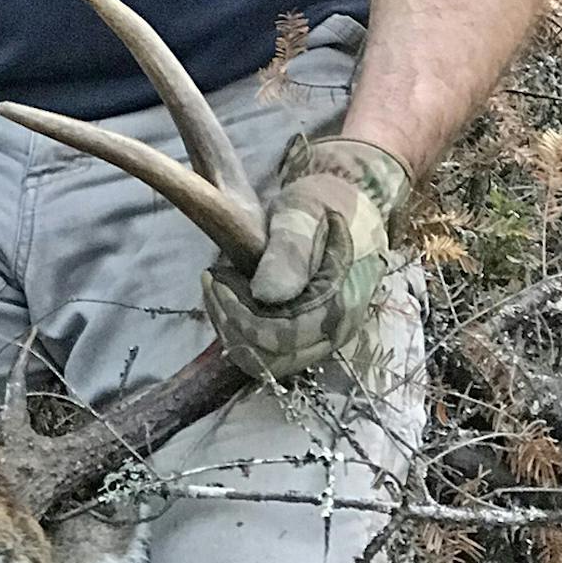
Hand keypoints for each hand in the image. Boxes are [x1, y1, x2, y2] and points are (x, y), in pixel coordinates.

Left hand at [202, 135, 410, 378]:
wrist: (349, 205)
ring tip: (218, 285)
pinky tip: (230, 296)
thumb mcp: (303, 213)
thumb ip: (289, 252)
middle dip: (232, 323)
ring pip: (267, 360)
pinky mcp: (310, 336)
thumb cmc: (324, 203)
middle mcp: (336, 331)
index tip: (215, 277)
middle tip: (212, 279)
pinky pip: (270, 351)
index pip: (280, 337)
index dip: (240, 315)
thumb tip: (265, 295)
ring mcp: (324, 338)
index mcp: (340, 304)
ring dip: (233, 328)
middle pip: (271, 357)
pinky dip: (242, 329)